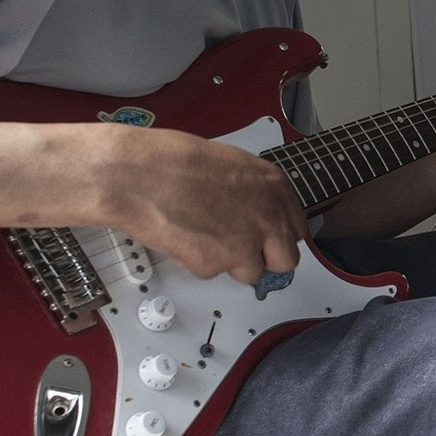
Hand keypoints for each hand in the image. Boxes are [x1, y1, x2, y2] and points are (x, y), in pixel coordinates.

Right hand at [108, 127, 306, 285]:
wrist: (138, 176)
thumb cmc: (172, 162)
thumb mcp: (231, 165)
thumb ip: (253, 192)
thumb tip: (255, 210)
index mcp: (275, 188)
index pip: (297, 229)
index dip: (278, 236)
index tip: (268, 239)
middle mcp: (269, 219)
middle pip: (286, 261)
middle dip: (266, 259)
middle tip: (245, 252)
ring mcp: (246, 245)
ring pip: (251, 273)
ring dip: (231, 263)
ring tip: (203, 237)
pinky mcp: (217, 265)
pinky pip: (212, 272)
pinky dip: (198, 262)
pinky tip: (183, 237)